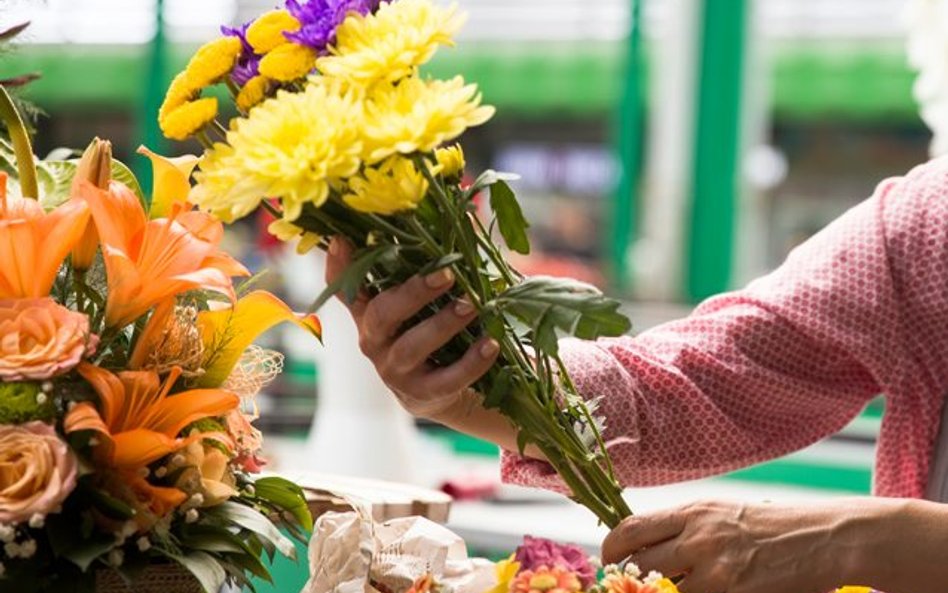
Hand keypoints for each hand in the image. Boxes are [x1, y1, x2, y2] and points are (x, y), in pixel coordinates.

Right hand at [325, 237, 500, 421]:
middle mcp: (374, 340)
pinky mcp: (421, 395)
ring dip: (443, 323)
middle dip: (413, 292)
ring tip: (472, 304)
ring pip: (412, 346)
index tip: (342, 239)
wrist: (441, 392)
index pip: (345, 289)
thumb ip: (431, 264)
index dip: (339, 267)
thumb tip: (464, 212)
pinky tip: (491, 344)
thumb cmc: (432, 331)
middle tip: (446, 273)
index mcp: (370, 312)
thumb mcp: (424, 301)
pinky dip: (471, 361)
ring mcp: (394, 370)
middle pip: (381, 314)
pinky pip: (446, 379)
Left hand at [600, 498, 900, 592]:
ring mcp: (714, 566)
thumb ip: (686, 529)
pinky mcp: (732, 590)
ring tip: (676, 586)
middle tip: (633, 587)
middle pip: (639, 565)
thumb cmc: (777, 528)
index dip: (611, 550)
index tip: (609, 563)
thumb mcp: (725, 515)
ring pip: (663, 588)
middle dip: (631, 582)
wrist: (828, 537)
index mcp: (693, 510)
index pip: (631, 528)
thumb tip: (647, 549)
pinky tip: (699, 591)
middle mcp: (697, 534)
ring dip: (661, 591)